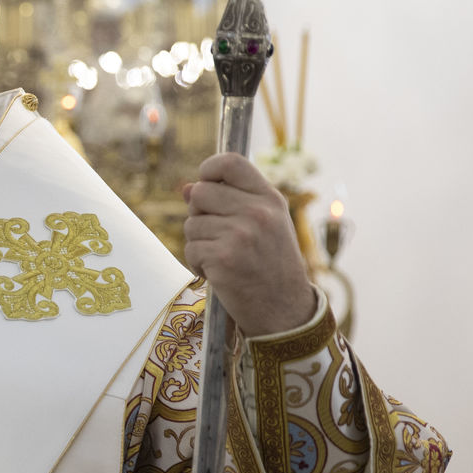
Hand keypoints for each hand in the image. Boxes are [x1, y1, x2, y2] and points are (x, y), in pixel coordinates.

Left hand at [182, 153, 318, 336]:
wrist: (286, 310)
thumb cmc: (271, 265)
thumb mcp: (263, 226)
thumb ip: (229, 202)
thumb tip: (186, 187)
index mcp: (270, 198)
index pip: (230, 162)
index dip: (209, 170)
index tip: (206, 184)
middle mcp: (257, 212)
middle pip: (199, 192)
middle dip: (199, 214)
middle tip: (218, 235)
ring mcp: (240, 234)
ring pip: (191, 224)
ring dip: (199, 243)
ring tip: (224, 258)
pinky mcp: (224, 258)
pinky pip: (190, 249)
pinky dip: (198, 263)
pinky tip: (220, 273)